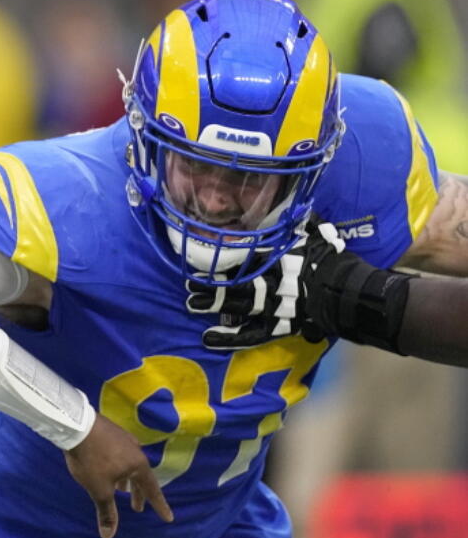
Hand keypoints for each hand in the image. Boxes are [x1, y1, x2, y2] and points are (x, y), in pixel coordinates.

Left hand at [64, 414, 172, 537]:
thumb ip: (106, 511)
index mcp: (138, 464)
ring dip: (127, 479)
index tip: (168, 518)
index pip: (152, 490)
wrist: (76, 425)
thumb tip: (109, 536)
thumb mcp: (99, 489)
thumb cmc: (91, 460)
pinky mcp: (110, 431)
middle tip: (136, 508)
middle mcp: (135, 450)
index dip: (159, 506)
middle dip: (138, 493)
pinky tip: (107, 468)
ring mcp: (123, 438)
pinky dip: (118, 467)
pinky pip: (119, 454)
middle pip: (141, 476)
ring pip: (129, 464)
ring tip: (120, 490)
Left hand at [187, 219, 344, 349]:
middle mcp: (270, 283)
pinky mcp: (278, 327)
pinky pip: (251, 335)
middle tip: (188, 285)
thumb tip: (283, 198)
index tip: (199, 262)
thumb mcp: (312, 231)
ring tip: (192, 304)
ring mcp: (273, 308)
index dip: (220, 262)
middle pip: (235, 285)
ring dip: (214, 305)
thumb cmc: (330, 258)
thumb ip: (293, 219)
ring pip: (238, 307)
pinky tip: (208, 339)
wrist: (348, 290)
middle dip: (211, 286)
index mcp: (275, 260)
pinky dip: (230, 338)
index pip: (241, 260)